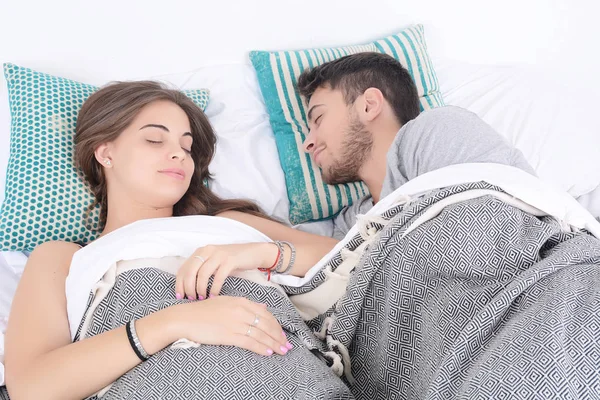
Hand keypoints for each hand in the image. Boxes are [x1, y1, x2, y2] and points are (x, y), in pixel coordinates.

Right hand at [171, 296, 292, 355]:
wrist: (185, 318)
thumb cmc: (203, 311)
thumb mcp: (226, 302)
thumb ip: (246, 305)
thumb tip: (263, 306)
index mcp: (241, 301)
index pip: (265, 313)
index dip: (276, 325)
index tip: (281, 333)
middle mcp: (241, 310)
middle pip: (266, 324)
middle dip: (278, 335)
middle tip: (286, 345)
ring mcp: (236, 322)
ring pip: (261, 334)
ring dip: (274, 344)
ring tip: (282, 351)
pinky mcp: (229, 334)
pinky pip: (250, 342)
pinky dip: (261, 348)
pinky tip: (268, 352)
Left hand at [176, 243, 277, 299]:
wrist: (253, 252)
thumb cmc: (233, 261)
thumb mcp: (215, 263)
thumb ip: (202, 270)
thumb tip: (189, 289)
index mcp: (201, 251)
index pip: (183, 268)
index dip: (179, 284)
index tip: (180, 296)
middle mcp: (208, 250)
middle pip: (190, 271)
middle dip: (188, 288)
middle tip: (191, 299)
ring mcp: (219, 254)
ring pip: (202, 274)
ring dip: (200, 289)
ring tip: (202, 298)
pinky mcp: (230, 260)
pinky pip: (218, 276)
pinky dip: (214, 288)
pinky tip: (214, 296)